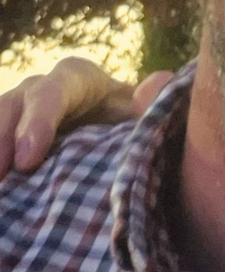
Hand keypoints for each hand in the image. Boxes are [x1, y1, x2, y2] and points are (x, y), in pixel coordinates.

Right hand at [0, 58, 170, 177]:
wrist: (120, 129)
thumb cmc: (134, 118)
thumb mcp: (143, 111)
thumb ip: (152, 102)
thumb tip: (162, 83)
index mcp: (75, 78)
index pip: (51, 93)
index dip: (37, 123)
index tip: (27, 160)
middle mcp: (39, 90)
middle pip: (12, 108)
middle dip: (1, 141)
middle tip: (0, 176)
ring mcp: (18, 113)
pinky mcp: (11, 137)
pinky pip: (1, 144)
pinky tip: (0, 194)